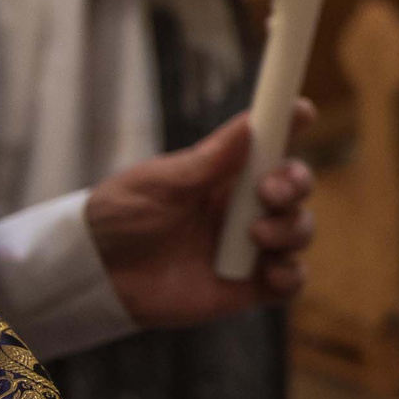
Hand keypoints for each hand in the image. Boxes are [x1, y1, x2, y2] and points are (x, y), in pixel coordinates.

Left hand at [85, 105, 315, 326]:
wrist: (96, 276)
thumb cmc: (121, 218)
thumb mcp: (158, 182)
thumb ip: (207, 160)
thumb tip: (250, 123)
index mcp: (227, 173)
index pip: (271, 142)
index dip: (291, 123)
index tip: (302, 112)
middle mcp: (245, 206)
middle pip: (297, 185)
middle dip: (295, 183)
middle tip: (268, 192)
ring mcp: (251, 246)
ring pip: (300, 229)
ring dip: (291, 228)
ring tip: (257, 235)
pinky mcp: (249, 286)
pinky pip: (291, 281)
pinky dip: (291, 275)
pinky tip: (269, 273)